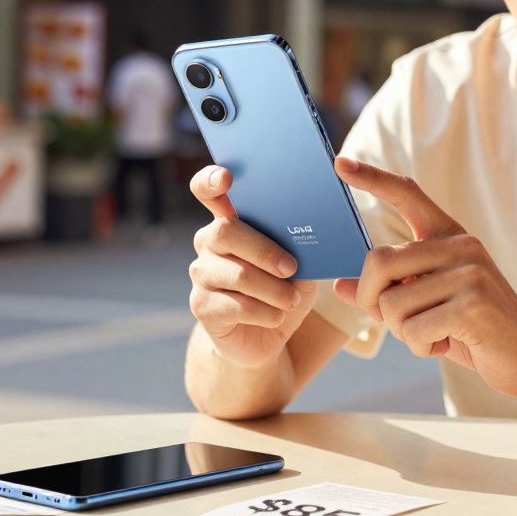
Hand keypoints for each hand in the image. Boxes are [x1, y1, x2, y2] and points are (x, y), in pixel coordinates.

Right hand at [188, 165, 319, 368]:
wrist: (266, 337)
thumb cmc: (282, 290)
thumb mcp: (298, 264)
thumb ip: (297, 244)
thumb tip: (315, 231)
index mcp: (231, 221)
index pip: (208, 190)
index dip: (212, 180)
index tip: (227, 178)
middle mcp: (209, 242)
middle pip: (227, 231)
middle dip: (265, 250)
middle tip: (291, 268)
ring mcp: (201, 274)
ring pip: (239, 274)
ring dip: (274, 290)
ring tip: (290, 299)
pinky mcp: (201, 306)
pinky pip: (237, 306)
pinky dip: (267, 312)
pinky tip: (276, 316)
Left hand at [333, 157, 516, 396]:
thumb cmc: (475, 330)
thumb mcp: (427, 305)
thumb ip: (388, 291)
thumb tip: (339, 284)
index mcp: (449, 237)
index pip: (407, 195)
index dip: (372, 179)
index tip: (339, 163)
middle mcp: (460, 245)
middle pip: (378, 262)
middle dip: (374, 302)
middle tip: (402, 323)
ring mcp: (469, 272)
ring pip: (391, 305)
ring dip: (405, 333)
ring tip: (438, 333)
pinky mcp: (473, 304)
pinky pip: (414, 330)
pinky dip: (422, 346)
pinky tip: (450, 342)